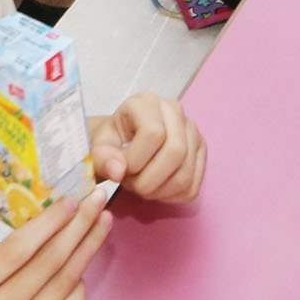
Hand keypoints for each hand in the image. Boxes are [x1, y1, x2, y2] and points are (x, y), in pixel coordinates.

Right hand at [0, 185, 110, 299]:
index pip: (15, 252)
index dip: (47, 223)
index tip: (71, 199)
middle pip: (45, 267)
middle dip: (78, 229)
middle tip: (100, 200)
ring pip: (60, 291)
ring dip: (86, 253)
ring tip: (102, 224)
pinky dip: (78, 291)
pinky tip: (84, 268)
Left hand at [90, 95, 207, 203]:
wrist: (123, 141)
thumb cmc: (111, 141)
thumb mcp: (98, 145)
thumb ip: (102, 157)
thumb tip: (118, 171)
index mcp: (147, 103)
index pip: (154, 133)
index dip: (136, 160)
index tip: (121, 169)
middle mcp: (176, 112)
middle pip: (176, 152)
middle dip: (149, 180)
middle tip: (131, 183)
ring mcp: (192, 132)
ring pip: (185, 174)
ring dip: (158, 191)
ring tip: (141, 185)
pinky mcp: (200, 153)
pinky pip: (192, 187)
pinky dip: (171, 197)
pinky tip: (156, 187)